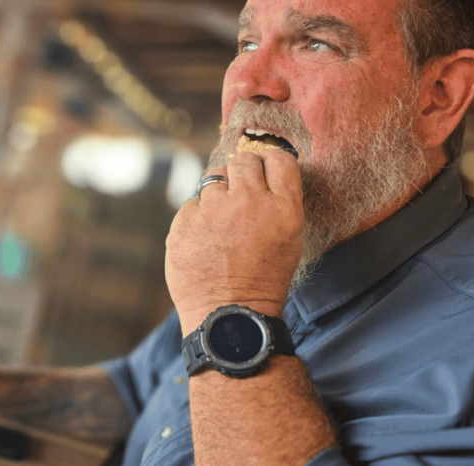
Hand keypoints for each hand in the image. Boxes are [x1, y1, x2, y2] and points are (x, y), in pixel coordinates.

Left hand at [165, 150, 303, 333]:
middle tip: (239, 192)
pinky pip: (192, 203)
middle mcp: (249, 201)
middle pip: (243, 160)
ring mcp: (214, 210)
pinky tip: (204, 241)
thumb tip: (258, 174)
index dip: (270, 163)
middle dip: (242, 171)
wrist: (229, 314)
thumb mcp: (288, 239)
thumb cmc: (263, 279)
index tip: (264, 172)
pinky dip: (197, 217)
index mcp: (283, 207)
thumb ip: (276, 202)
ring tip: (221, 223)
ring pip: (213, 178)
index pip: (279, 159)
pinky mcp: (185, 221)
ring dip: (218, 193)